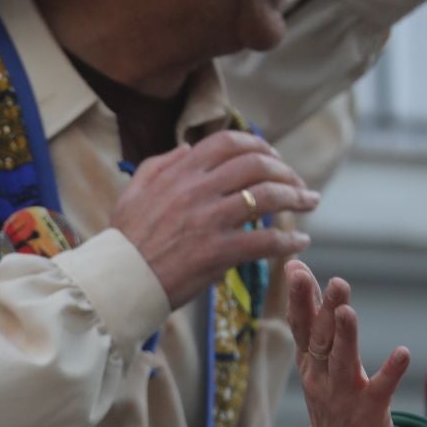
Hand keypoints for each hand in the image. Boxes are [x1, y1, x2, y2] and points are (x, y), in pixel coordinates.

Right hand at [111, 130, 316, 310]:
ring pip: (269, 197)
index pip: (228, 142)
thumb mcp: (132, 194)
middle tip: (298, 183)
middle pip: (257, 165)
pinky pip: (266, 240)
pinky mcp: (218, 252)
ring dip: (297, 198)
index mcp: (178, 174)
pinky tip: (300, 243)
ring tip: (310, 203)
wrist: (116, 284)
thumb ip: (158, 165)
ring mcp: (209, 221)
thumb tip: (186, 148)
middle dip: (286, 170)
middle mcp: (197, 191)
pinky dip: (289, 241)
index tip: (273, 156)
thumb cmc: (123, 243)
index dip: (258, 144)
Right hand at [286, 261, 410, 426]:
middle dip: (321, 308)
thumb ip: (317, 334)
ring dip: (345, 335)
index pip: (301, 326)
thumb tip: (311, 294)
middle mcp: (323, 378)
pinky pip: (381, 389)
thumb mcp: (319, 371)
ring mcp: (345, 395)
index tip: (295, 268)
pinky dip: (391, 372)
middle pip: (320, 338)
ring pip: (342, 360)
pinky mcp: (370, 412)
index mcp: (311, 367)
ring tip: (347, 310)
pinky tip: (402, 353)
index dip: (298, 298)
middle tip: (329, 281)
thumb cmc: (333, 414)